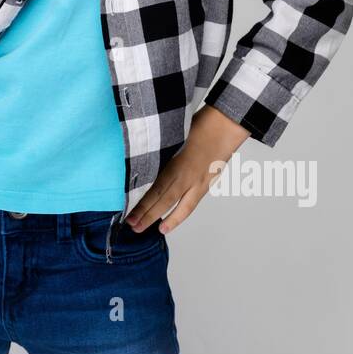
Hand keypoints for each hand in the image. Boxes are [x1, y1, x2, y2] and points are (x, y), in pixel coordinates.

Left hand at [123, 105, 250, 234]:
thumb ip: (159, 150)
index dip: (141, 202)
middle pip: (164, 198)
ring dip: (163, 219)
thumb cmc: (199, 124)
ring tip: (148, 229)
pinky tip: (169, 224)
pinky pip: (191, 204)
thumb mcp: (173, 134)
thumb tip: (139, 160)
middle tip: (132, 225)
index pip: (154, 187)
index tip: (127, 213)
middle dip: (147, 214)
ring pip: (179, 205)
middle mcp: (186, 174)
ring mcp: (198, 181)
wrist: (225, 124)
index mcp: (175, 160)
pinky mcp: (207, 183)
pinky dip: (179, 215)